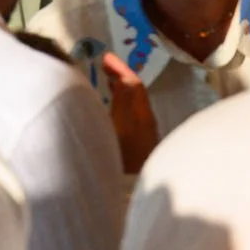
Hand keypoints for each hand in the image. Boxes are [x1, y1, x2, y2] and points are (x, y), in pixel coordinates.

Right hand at [100, 53, 158, 175]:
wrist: (133, 192)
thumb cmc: (124, 158)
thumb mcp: (119, 127)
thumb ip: (121, 102)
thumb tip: (122, 77)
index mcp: (142, 115)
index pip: (134, 85)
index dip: (120, 69)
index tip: (105, 57)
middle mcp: (146, 122)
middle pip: (136, 93)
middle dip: (120, 76)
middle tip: (103, 65)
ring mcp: (143, 135)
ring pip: (133, 104)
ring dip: (120, 90)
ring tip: (105, 81)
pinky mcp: (138, 147)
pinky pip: (129, 115)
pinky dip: (119, 104)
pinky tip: (109, 109)